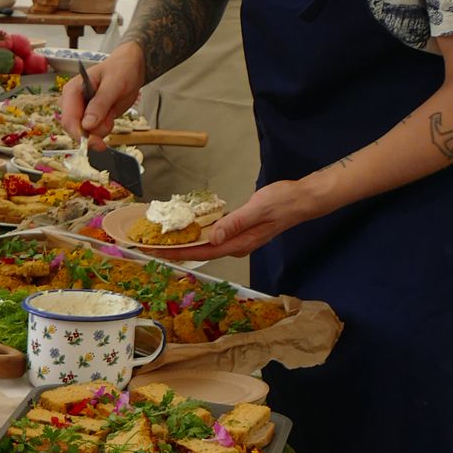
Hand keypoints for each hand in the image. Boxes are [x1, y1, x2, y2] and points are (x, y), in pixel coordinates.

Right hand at [57, 39, 145, 138]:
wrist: (130, 69)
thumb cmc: (121, 70)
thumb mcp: (114, 84)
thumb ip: (100, 103)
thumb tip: (87, 125)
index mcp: (72, 91)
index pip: (68, 119)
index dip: (79, 134)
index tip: (95, 142)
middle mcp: (73, 103)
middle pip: (75, 130)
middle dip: (94, 132)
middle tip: (110, 122)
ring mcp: (81, 112)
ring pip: (86, 134)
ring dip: (102, 128)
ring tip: (111, 111)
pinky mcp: (90, 118)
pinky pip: (95, 133)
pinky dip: (105, 127)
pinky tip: (110, 114)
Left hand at [168, 179, 324, 259]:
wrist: (302, 200)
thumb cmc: (282, 202)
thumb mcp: (258, 208)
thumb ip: (235, 223)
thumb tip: (213, 237)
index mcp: (239, 242)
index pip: (203, 251)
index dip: (178, 252)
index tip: (157, 252)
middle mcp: (237, 244)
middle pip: (200, 250)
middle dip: (176, 250)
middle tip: (151, 247)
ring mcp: (239, 239)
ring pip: (206, 244)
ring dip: (185, 243)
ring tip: (163, 240)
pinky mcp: (240, 230)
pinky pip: (214, 235)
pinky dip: (199, 233)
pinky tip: (188, 229)